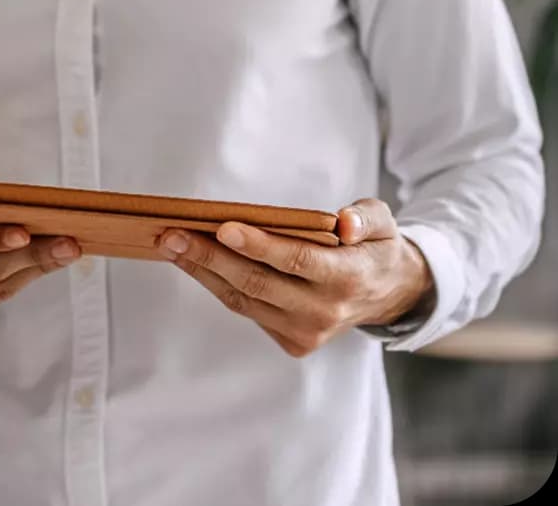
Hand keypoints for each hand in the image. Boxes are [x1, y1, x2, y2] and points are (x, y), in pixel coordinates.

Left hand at [163, 197, 433, 357]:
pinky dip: (216, 284)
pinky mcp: (293, 341)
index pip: (297, 261)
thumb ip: (365, 219)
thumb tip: (343, 223)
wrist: (388, 294)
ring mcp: (308, 332)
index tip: (223, 227)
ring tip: (171, 244)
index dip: (259, 245)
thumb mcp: (383, 223)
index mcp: (349, 278)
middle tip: (172, 234)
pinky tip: (192, 261)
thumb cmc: (374, 247)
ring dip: (203, 271)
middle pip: (258, 283)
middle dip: (211, 257)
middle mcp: (326, 311)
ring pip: (244, 299)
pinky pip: (246, 309)